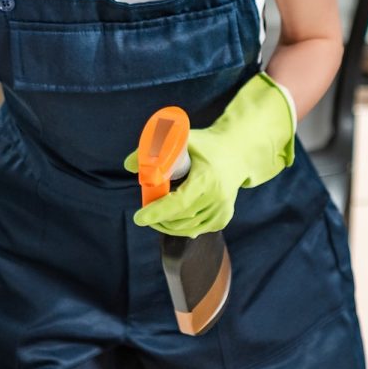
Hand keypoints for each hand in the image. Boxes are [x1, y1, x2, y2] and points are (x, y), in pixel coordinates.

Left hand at [125, 74, 294, 237]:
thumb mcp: (181, 139)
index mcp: (207, 177)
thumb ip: (154, 149)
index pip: (179, 202)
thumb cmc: (206, 144)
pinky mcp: (224, 216)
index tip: (139, 217)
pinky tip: (174, 221)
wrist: (238, 152)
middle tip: (144, 215)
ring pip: (188, 227)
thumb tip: (129, 165)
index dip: (158, 212)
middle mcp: (218, 196)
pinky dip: (183, 228)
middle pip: (180, 217)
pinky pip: (198, 229)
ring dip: (168, 225)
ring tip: (156, 217)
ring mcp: (222, 209)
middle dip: (158, 219)